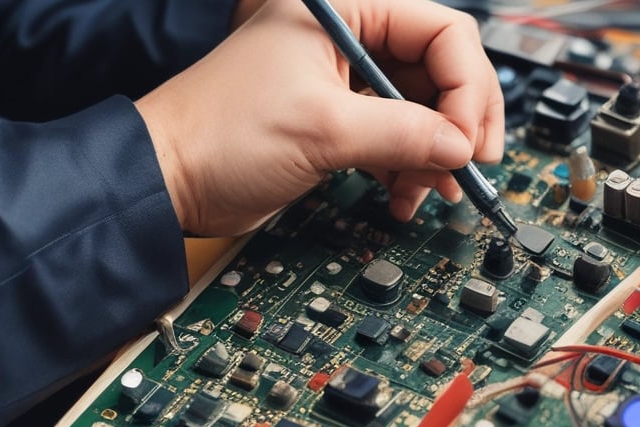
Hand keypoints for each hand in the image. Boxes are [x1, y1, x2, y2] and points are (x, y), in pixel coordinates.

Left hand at [137, 0, 503, 235]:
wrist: (168, 181)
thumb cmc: (220, 134)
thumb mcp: (324, 129)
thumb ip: (403, 133)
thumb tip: (460, 146)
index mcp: (345, 11)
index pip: (441, 31)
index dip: (466, 87)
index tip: (466, 140)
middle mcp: (350, 38)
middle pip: (440, 69)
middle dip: (458, 123)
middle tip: (470, 166)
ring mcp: (345, 80)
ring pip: (423, 108)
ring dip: (435, 153)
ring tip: (432, 191)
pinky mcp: (338, 118)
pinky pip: (396, 135)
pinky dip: (408, 167)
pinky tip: (404, 195)